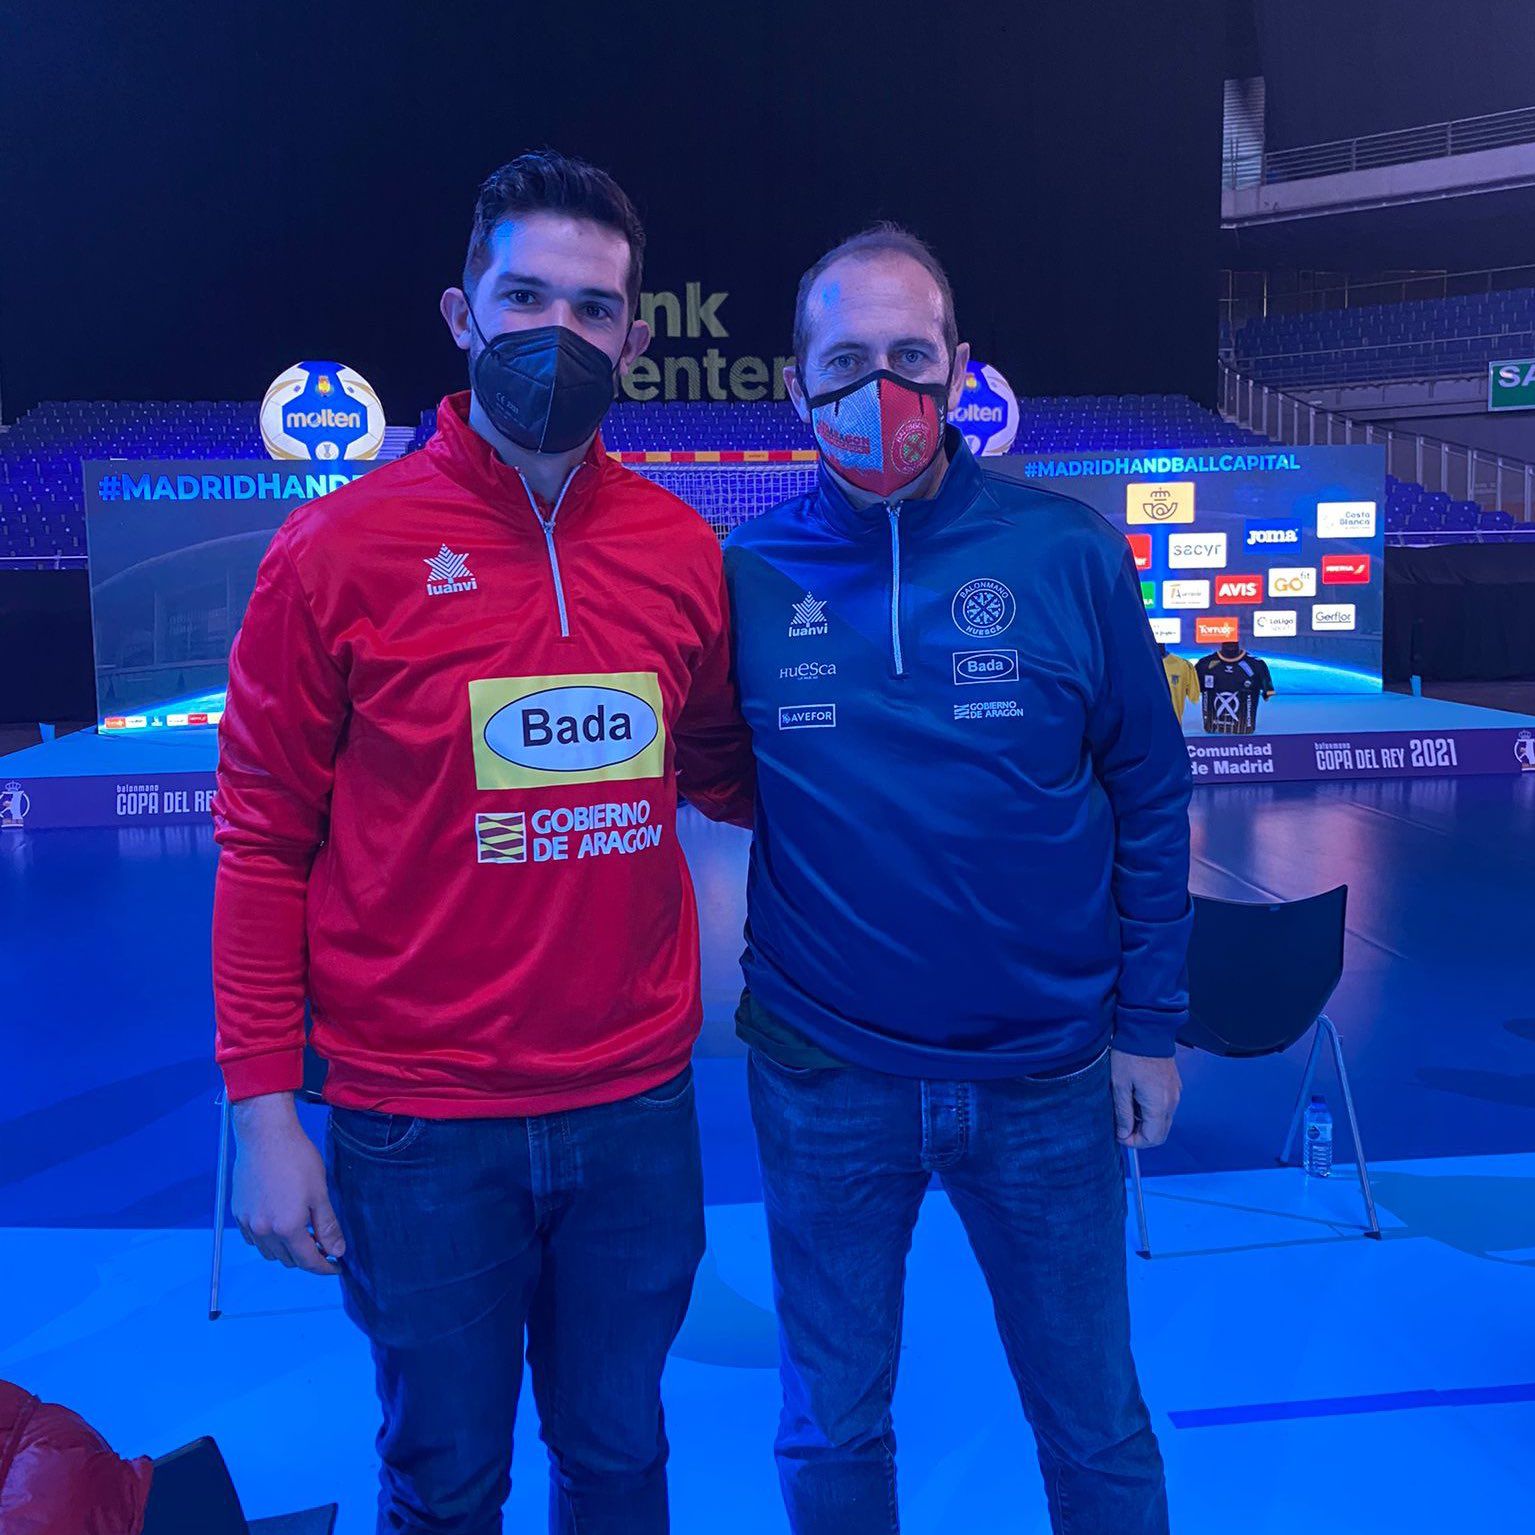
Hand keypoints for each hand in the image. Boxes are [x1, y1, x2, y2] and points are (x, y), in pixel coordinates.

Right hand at [231, 1093, 345, 1275]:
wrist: (265, 1135)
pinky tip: (280, 1225)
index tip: (336, 1266)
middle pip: (288, 1260)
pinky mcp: (238, 1213)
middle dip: (307, 1258)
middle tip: (323, 1245)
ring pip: (269, 1252)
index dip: (324, 1267)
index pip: (308, 1261)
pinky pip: (254, 1239)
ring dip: (287, 1251)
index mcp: (287, 1228)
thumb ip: (328, 1226)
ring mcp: (247, 1223)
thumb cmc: (297, 1159)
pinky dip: (269, 1240)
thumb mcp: (320, 1192)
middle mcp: (264, 1231)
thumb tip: (337, 1251)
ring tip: (303, 1234)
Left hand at [1111, 1050, 1180, 1148]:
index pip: (1152, 1139)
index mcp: (1159, 1105)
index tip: (1118, 1134)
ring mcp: (1176, 1094)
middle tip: (1122, 1127)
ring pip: (1163, 1121)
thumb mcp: (1119, 1085)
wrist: (1146, 1030)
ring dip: (1146, 1124)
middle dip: (1141, 1136)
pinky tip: (1137, 1101)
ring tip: (1127, 1111)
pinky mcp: (1174, 1086)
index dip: (1134, 1142)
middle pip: (1160, 1133)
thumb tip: (1124, 1135)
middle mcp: (1172, 1103)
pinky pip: (1166, 1108)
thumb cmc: (1129, 1056)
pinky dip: (1152, 1112)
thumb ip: (1123, 1113)